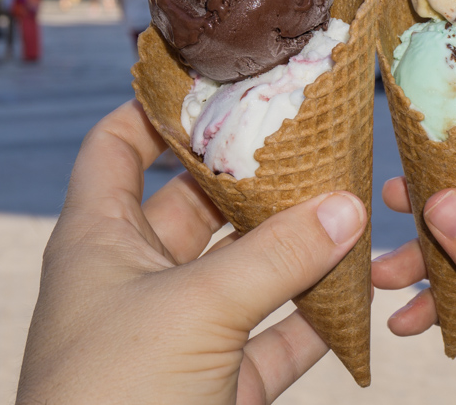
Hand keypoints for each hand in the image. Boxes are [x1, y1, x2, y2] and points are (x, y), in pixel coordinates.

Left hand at [16, 100, 366, 404]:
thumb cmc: (113, 398)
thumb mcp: (194, 311)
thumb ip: (273, 258)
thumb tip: (346, 208)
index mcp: (100, 239)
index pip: (115, 146)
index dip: (156, 109)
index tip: (217, 82)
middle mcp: (136, 276)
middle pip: (197, 203)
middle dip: (252, 177)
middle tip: (311, 141)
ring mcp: (177, 331)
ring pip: (242, 270)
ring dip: (292, 247)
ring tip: (346, 207)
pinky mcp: (214, 383)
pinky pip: (270, 337)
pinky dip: (311, 317)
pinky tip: (355, 293)